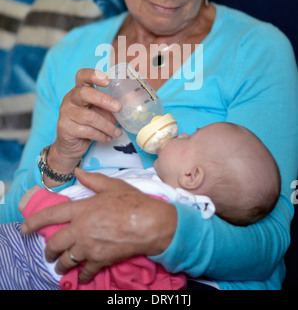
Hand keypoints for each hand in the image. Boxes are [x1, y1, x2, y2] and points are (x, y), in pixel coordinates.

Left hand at [21, 169, 176, 283]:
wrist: (150, 223)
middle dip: (48, 250)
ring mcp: (89, 246)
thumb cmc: (133, 202)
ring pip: (66, 259)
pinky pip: (85, 271)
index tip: (25, 228)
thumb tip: (78, 171)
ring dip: (61, 264)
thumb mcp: (112, 185)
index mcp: (82, 209)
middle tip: (47, 253)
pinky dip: (82, 276)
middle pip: (55, 243)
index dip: (35, 222)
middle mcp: (81, 229)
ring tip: (61, 266)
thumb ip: (92, 179)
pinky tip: (81, 277)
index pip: (52, 215)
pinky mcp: (100, 259)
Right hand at [46, 69, 122, 181]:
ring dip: (107, 125)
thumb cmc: (88, 124)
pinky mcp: (65, 128)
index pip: (82, 76)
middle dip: (103, 100)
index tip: (108, 81)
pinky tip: (107, 138)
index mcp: (79, 90)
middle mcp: (70, 99)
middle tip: (118, 107)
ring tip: (117, 132)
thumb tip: (131, 101)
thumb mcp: (101, 112)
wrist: (71, 145)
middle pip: (84, 93)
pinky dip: (101, 135)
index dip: (94, 75)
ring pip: (89, 116)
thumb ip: (112, 106)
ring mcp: (66, 113)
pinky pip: (87, 131)